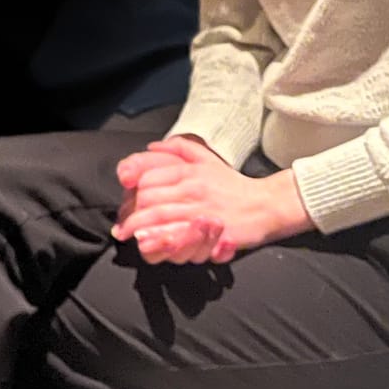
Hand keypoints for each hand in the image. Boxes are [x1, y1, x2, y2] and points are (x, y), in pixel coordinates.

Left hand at [110, 137, 310, 261]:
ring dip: (139, 227)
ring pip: (160, 216)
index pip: (148, 178)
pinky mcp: (213, 231)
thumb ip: (179, 148)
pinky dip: (161, 239)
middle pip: (149, 198)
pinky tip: (149, 242)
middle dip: (130, 214)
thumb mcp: (207, 158)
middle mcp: (192, 188)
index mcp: (189, 172)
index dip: (131, 193)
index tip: (126, 205)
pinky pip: (180, 235)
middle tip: (122, 225)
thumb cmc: (233, 185)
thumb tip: (151, 146)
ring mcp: (202, 210)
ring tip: (129, 234)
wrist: (266, 205)